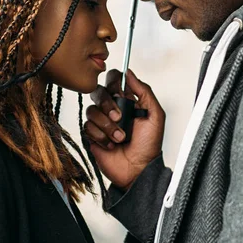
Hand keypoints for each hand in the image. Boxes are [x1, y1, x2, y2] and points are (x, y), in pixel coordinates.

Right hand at [85, 69, 165, 189]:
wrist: (138, 169)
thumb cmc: (149, 145)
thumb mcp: (155, 115)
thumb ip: (144, 91)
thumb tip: (129, 73)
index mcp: (127, 100)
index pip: (114, 80)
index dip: (114, 82)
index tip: (120, 92)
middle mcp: (112, 108)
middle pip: (98, 92)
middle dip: (108, 105)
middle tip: (119, 118)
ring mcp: (101, 122)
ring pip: (92, 110)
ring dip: (107, 126)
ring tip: (120, 138)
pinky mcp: (92, 135)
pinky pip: (87, 127)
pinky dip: (100, 136)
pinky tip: (110, 144)